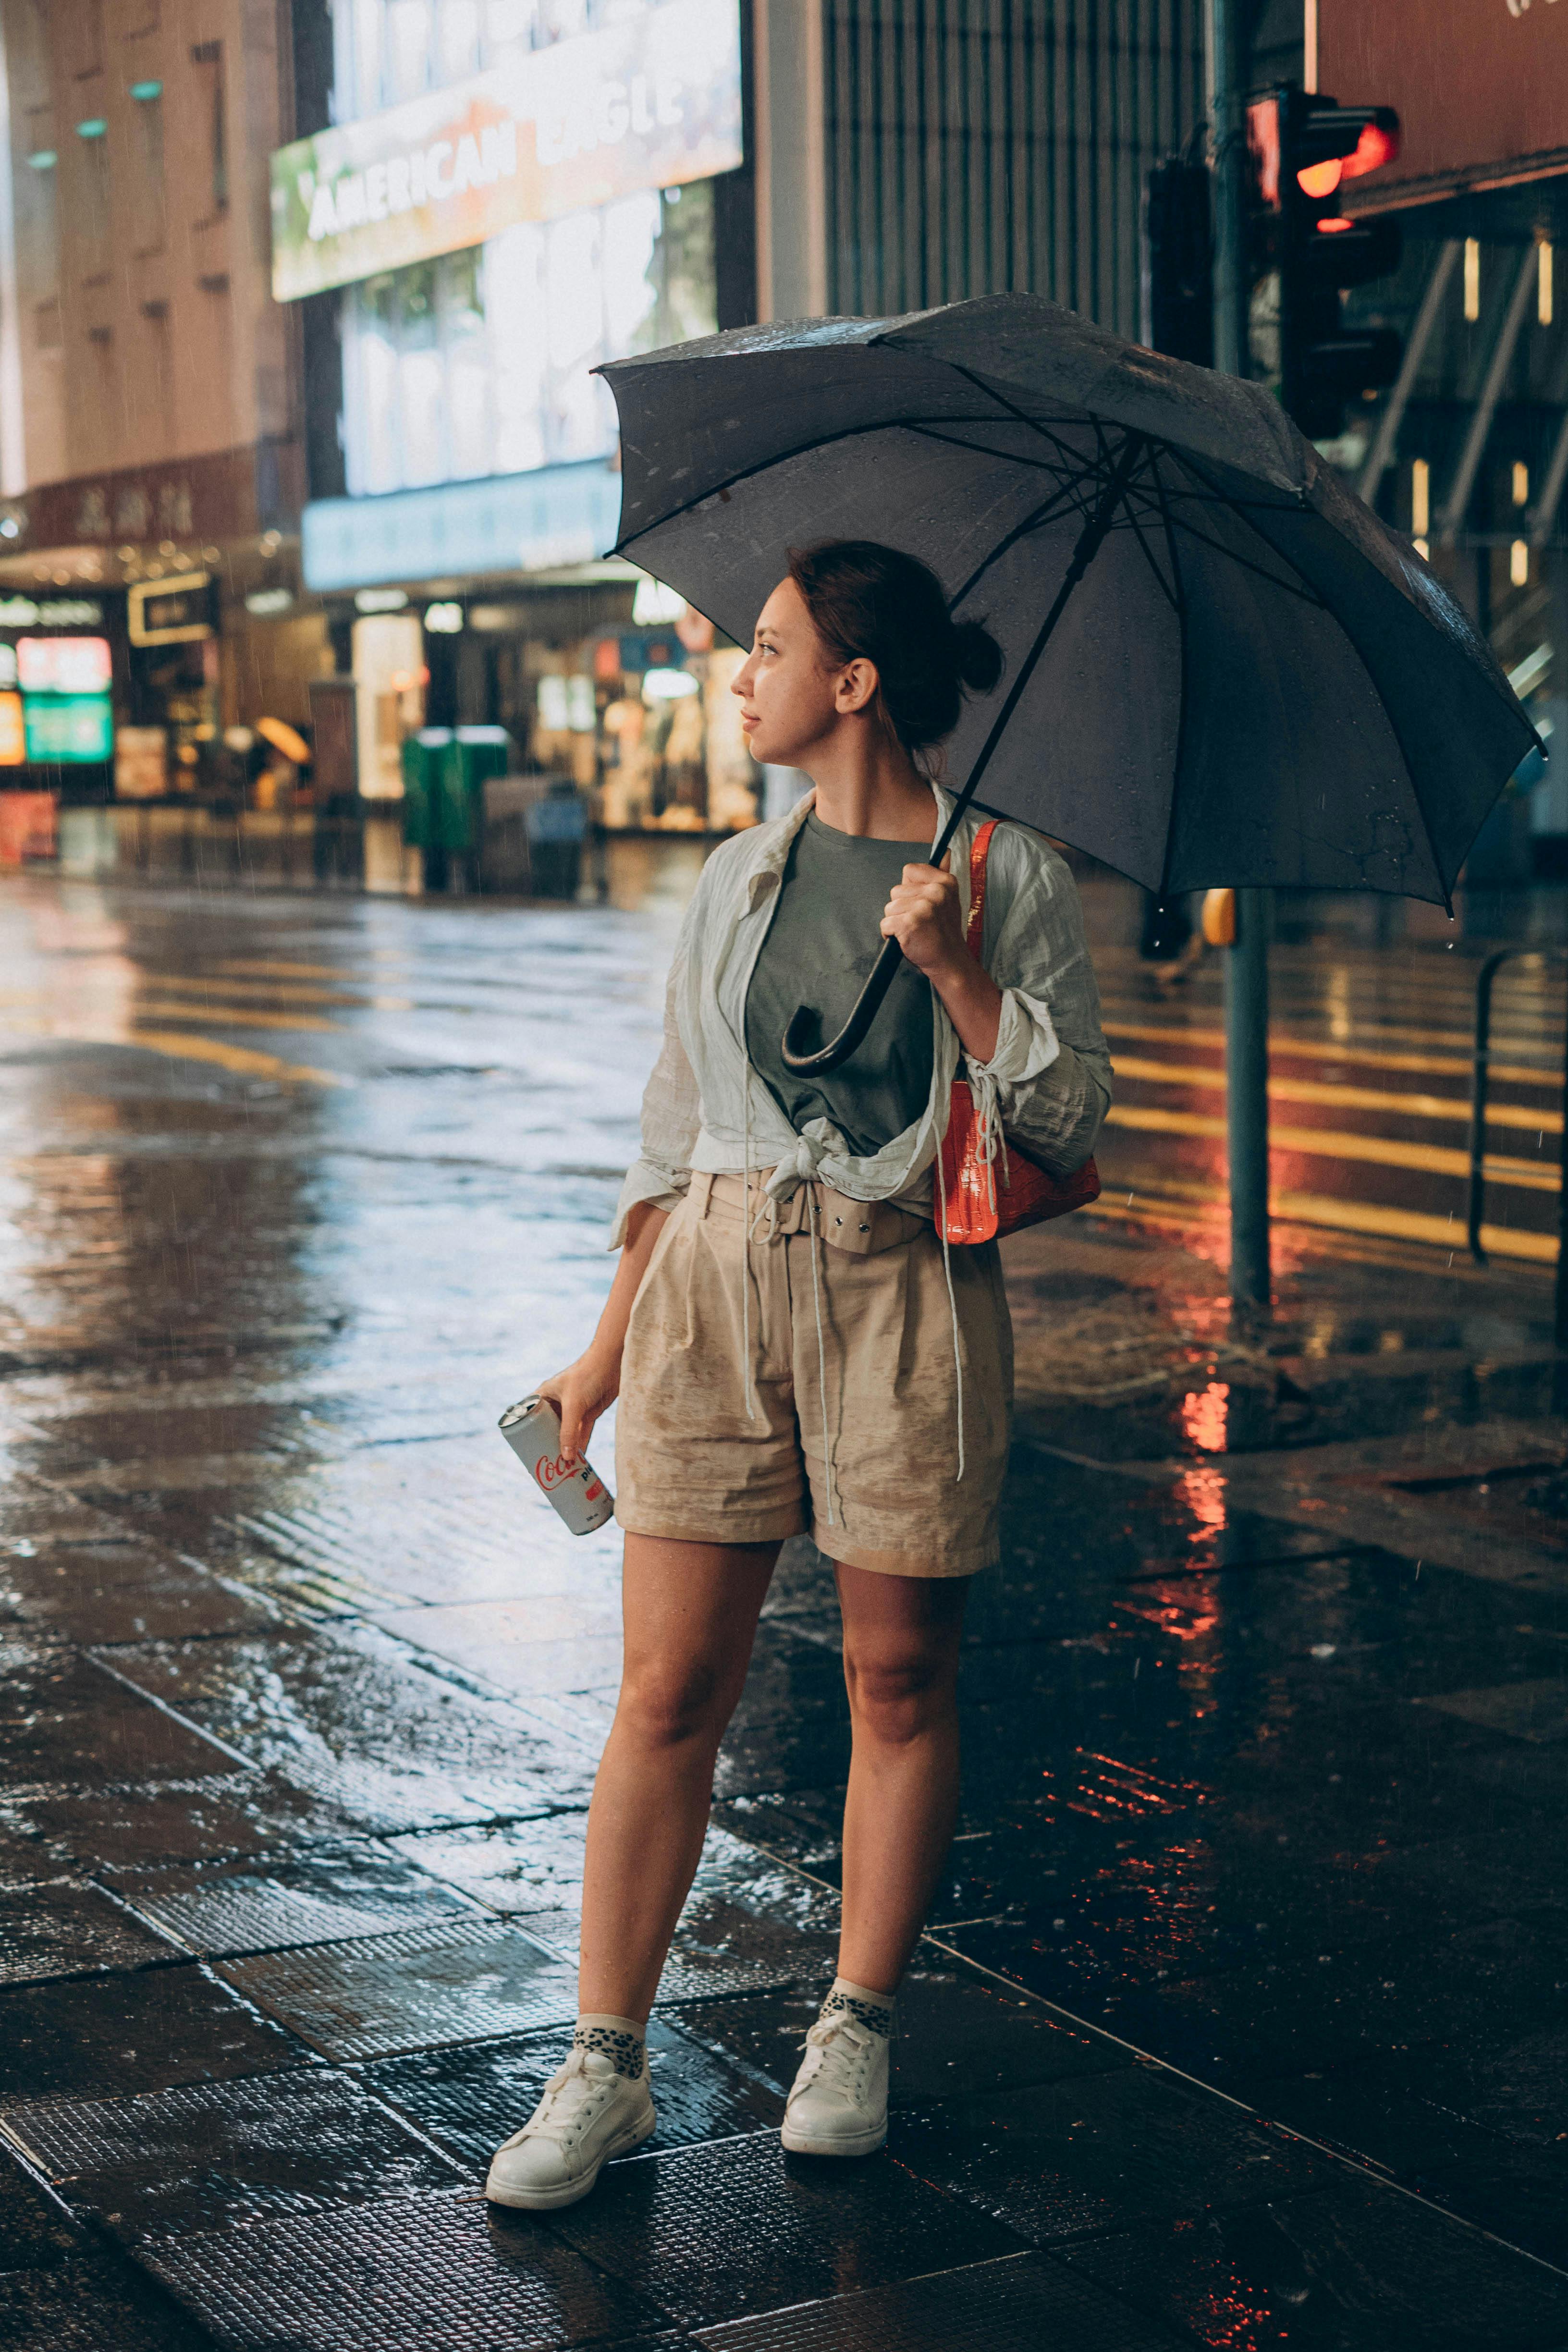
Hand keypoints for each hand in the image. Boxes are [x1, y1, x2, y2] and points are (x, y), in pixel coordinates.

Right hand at [537, 1345, 619, 1467]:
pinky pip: (581, 1433)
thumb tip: (566, 1457)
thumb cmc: (587, 1375)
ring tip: (560, 1468)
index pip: (529, 1416)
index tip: (525, 1451)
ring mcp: (573, 1409)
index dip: (526, 1433)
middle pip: (547, 1428)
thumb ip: (568, 1431)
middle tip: (543, 1466)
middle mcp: (556, 1402)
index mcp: (544, 1395)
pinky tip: (578, 1460)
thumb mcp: (573, 1405)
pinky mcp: (588, 1413)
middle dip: (547, 1445)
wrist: (614, 1362)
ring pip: (565, 1433)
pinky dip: (580, 1446)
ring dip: (564, 1448)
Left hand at [880, 856, 965, 978]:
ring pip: (889, 908)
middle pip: (895, 891)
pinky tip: (906, 939)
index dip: (909, 889)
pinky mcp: (910, 923)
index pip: (909, 871)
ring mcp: (923, 907)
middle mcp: (936, 891)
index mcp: (945, 882)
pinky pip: (885, 924)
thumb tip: (944, 851)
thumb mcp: (948, 900)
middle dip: (901, 908)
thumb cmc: (943, 932)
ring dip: (896, 922)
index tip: (920, 904)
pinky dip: (890, 935)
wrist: (949, 961)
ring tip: (913, 931)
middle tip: (918, 922)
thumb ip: (941, 876)